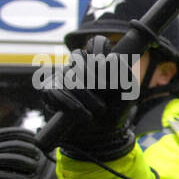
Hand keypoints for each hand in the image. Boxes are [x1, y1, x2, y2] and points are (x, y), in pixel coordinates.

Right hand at [41, 36, 136, 160]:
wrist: (101, 134)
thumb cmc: (115, 111)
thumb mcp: (130, 94)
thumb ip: (126, 75)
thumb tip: (111, 58)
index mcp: (98, 62)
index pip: (96, 43)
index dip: (100, 48)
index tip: (107, 63)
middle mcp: (78, 66)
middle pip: (79, 57)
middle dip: (94, 78)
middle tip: (106, 94)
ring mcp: (62, 77)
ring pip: (67, 75)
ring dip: (86, 95)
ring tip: (97, 111)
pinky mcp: (49, 91)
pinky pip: (55, 90)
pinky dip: (71, 104)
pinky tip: (83, 115)